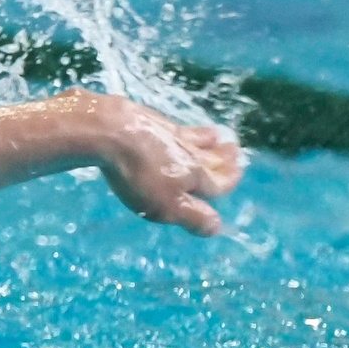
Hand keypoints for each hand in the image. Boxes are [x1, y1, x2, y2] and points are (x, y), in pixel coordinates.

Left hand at [85, 92, 243, 236]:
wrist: (111, 131)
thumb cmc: (139, 174)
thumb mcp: (166, 206)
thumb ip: (193, 217)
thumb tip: (216, 227)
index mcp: (197, 176)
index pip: (220, 182)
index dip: (229, 181)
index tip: (237, 174)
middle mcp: (189, 153)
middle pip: (213, 157)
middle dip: (225, 158)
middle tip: (234, 151)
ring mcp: (169, 134)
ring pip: (196, 138)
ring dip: (210, 140)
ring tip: (217, 137)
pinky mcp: (150, 120)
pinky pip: (173, 126)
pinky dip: (182, 128)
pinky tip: (173, 126)